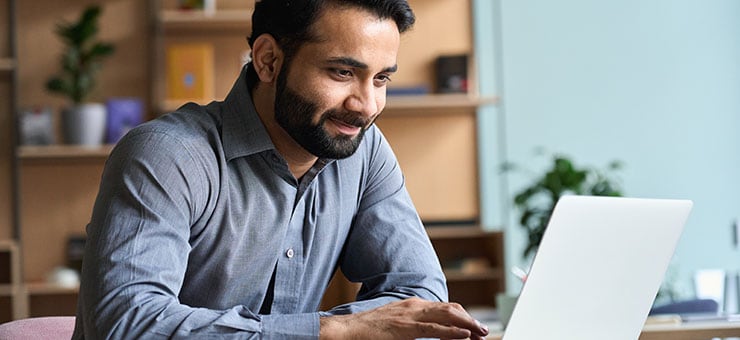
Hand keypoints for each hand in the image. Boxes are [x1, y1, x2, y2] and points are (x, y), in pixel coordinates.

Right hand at [320, 297, 488, 339]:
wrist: (348, 330)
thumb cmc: (369, 330)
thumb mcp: (396, 324)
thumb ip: (413, 325)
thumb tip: (429, 332)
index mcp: (413, 305)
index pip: (445, 307)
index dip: (463, 316)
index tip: (475, 328)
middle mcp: (414, 306)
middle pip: (451, 309)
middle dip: (470, 320)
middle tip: (484, 332)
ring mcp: (410, 315)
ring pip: (447, 316)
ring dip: (467, 325)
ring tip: (480, 333)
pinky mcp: (406, 328)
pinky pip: (434, 329)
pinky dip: (452, 332)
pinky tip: (465, 336)